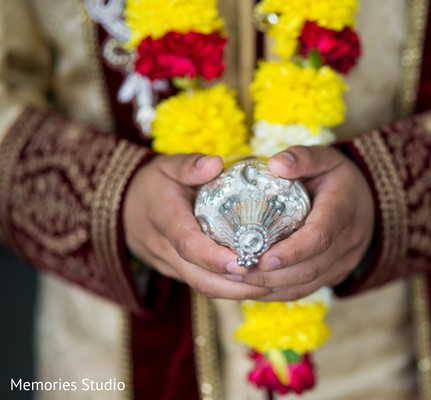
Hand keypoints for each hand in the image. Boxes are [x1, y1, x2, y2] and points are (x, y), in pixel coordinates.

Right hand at [123, 153, 269, 298]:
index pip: (188, 245)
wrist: (123, 209)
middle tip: (272, 277)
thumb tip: (216, 163)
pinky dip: (233, 289)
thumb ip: (190, 165)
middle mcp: (166, 250)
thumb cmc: (153, 185)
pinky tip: (261, 284)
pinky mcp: (180, 274)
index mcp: (164, 220)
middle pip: (201, 277)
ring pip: (205, 287)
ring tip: (273, 284)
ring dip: (239, 291)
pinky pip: (206, 286)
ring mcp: (171, 266)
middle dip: (237, 283)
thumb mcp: (167, 166)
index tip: (243, 262)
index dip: (214, 257)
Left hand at [227, 146, 374, 300]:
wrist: (371, 202)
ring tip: (237, 280)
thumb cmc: (338, 178)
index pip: (321, 236)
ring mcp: (344, 262)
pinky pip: (307, 289)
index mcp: (344, 210)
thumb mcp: (326, 158)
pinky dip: (279, 292)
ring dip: (272, 287)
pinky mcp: (335, 274)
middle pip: (311, 268)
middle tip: (237, 271)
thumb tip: (275, 163)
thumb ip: (302, 157)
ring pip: (308, 284)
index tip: (264, 259)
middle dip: (272, 275)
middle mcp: (348, 241)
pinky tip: (253, 287)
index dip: (293, 251)